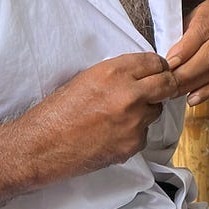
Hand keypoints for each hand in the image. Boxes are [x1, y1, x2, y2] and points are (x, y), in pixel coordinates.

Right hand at [16, 52, 178, 181]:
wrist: (41, 146)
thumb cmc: (57, 112)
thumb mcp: (87, 78)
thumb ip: (118, 74)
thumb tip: (141, 74)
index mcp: (114, 72)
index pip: (155, 62)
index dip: (157, 67)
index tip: (156, 72)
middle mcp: (128, 94)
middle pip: (167, 84)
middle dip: (165, 86)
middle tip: (157, 90)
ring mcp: (133, 121)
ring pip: (156, 111)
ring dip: (146, 111)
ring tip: (120, 116)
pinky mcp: (132, 144)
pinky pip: (144, 134)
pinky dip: (133, 134)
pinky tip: (112, 135)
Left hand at [165, 0, 208, 105]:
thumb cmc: (204, 20)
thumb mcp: (191, 19)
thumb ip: (182, 37)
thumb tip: (171, 63)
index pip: (202, 30)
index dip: (185, 49)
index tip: (170, 64)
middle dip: (189, 71)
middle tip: (171, 83)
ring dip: (197, 84)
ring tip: (179, 91)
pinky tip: (196, 96)